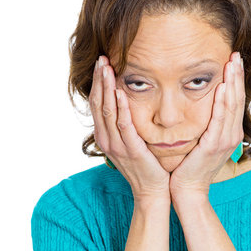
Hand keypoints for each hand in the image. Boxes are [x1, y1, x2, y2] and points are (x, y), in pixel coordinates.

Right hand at [89, 55, 170, 205]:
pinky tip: (120, 92)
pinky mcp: (131, 150)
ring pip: (107, 111)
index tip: (101, 63)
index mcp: (105, 136)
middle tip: (101, 59)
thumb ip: (125, 125)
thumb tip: (126, 104)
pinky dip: (120, 108)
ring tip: (107, 68)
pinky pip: (124, 126)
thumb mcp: (130, 143)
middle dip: (99, 80)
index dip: (97, 83)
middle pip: (98, 104)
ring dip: (106, 88)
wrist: (152, 191)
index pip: (97, 104)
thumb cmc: (145, 166)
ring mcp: (117, 145)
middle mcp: (107, 140)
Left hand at [169, 51, 245, 206]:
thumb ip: (207, 124)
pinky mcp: (213, 146)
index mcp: (228, 132)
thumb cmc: (191, 165)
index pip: (234, 100)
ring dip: (232, 83)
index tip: (233, 60)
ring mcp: (224, 140)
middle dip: (236, 75)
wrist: (187, 189)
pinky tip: (222, 88)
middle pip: (236, 98)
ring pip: (231, 106)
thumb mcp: (203, 141)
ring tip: (232, 63)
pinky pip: (218, 120)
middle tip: (235, 54)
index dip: (235, 79)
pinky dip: (221, 103)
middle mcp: (231, 134)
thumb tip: (203, 107)